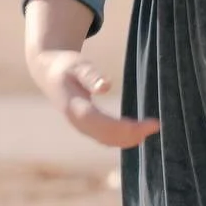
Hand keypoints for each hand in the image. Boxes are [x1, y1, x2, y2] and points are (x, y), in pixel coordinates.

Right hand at [30, 50, 160, 148]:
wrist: (49, 73)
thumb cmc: (65, 66)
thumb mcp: (77, 65)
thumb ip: (90, 75)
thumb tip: (105, 86)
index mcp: (75, 108)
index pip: (104, 124)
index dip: (127, 128)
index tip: (149, 123)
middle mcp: (78, 122)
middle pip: (108, 137)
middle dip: (132, 135)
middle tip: (156, 125)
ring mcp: (81, 127)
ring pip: (107, 140)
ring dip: (129, 139)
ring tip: (150, 129)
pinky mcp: (86, 126)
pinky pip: (106, 138)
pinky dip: (123, 138)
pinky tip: (138, 133)